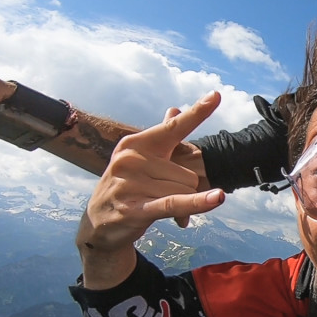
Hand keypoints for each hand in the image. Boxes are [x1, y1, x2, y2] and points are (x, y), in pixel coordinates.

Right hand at [79, 92, 225, 254]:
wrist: (99, 221)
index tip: (216, 95)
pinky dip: (197, 203)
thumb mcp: (141, 158)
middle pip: (188, 174)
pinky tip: (217, 198)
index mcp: (136, 143)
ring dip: (179, 203)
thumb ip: (162, 136)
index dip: (197, 113)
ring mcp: (131, 184)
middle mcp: (131, 160)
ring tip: (153, 204)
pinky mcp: (134, 209)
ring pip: (185, 191)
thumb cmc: (128, 185)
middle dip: (182, 189)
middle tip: (158, 194)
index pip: (174, 128)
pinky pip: (175, 203)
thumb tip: (175, 110)